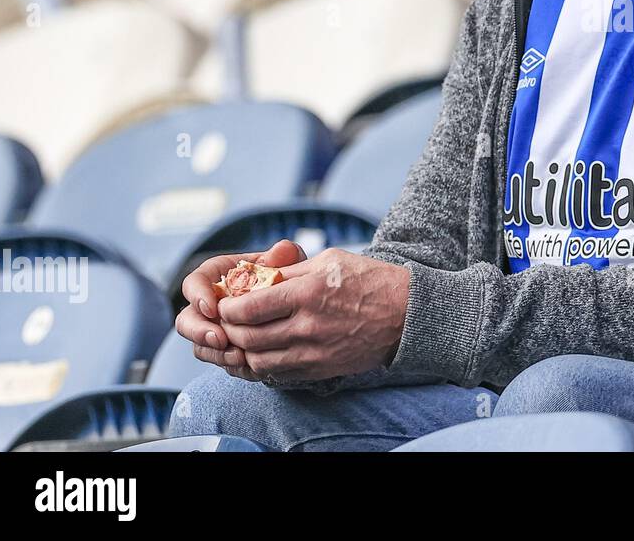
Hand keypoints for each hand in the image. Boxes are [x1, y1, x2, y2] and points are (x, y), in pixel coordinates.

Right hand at [176, 240, 306, 380]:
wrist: (296, 309)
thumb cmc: (287, 280)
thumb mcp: (288, 265)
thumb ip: (284, 256)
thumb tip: (282, 250)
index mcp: (218, 276)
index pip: (194, 282)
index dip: (198, 295)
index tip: (212, 308)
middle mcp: (209, 304)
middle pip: (187, 319)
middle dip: (199, 331)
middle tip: (220, 339)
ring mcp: (214, 329)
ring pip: (198, 345)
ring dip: (215, 353)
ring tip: (239, 356)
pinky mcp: (223, 350)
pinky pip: (217, 361)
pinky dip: (230, 365)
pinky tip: (248, 366)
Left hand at [215, 248, 411, 382]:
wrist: (406, 313)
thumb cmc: (370, 280)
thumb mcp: (330, 260)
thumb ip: (291, 270)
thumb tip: (255, 276)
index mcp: (307, 293)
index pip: (248, 308)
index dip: (228, 308)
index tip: (226, 304)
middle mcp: (307, 325)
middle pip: (248, 337)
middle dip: (230, 330)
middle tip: (229, 322)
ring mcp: (314, 351)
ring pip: (259, 359)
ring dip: (245, 350)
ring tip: (245, 337)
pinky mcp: (320, 369)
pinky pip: (279, 373)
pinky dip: (264, 364)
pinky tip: (265, 351)